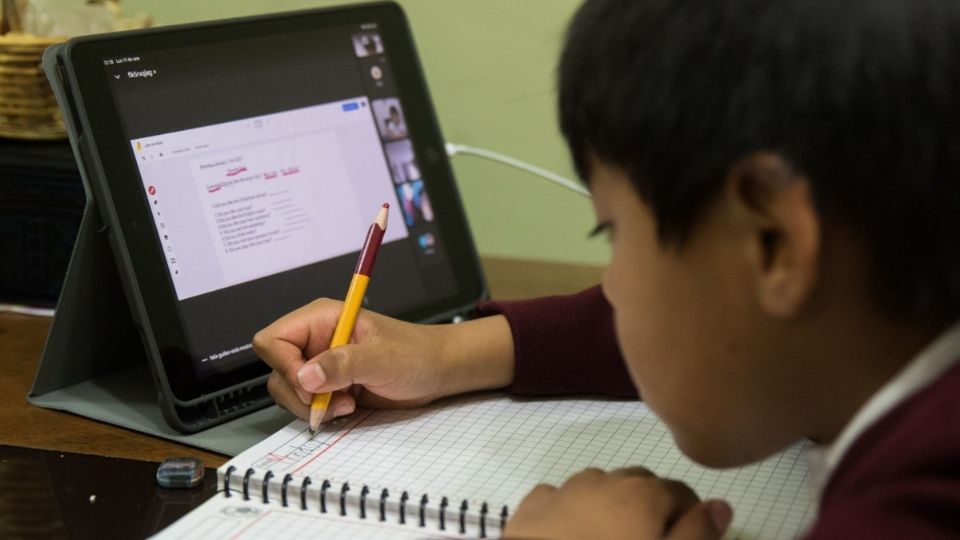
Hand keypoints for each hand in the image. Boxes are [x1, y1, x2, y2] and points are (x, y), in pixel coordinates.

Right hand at [252, 298, 513, 422]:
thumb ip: (343, 364)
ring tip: (346, 403)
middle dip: (300, 393)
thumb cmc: (415, 354)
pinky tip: (347, 407)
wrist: (436, 371)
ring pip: (287, 390)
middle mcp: (314, 339)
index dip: (284, 365)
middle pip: (276, 369)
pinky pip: (304, 403)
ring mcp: (319, 363)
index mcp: (321, 319)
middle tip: (331, 400)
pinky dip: (320, 412)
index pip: (273, 340)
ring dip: (312, 406)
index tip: (311, 385)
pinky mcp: (327, 385)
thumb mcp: (382, 358)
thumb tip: (306, 375)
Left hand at [504, 467, 731, 539]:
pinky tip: (571, 531)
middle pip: (641, 483)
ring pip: (600, 486)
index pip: (682, 492)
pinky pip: (561, 496)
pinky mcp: (534, 505)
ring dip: (612, 504)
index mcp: (643, 492)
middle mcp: (606, 480)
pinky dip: (572, 508)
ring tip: (614, 537)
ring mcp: (566, 489)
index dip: (691, 515)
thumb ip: (697, 533)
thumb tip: (721, 504)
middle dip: (653, 505)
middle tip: (654, 537)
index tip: (691, 537)